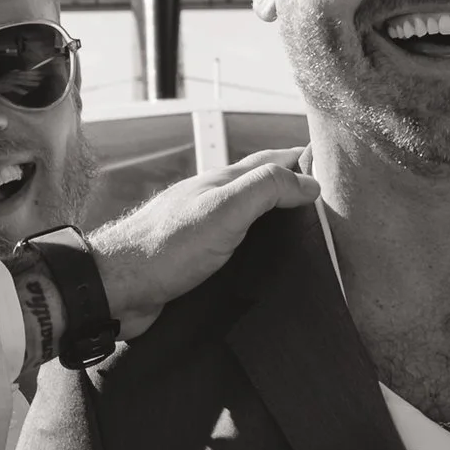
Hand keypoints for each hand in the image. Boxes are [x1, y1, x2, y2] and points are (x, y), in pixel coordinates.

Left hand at [87, 148, 318, 336]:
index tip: (333, 165)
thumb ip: (266, 190)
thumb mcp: (224, 210)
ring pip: (250, 221)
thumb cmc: (165, 247)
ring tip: (309, 236)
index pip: (271, 162)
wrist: (115, 288)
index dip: (302, 160)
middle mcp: (213, 204)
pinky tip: (269, 267)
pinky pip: (237, 251)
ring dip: (278, 223)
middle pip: (262, 189)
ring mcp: (203, 233)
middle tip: (330, 202)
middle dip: (295, 190)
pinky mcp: (196, 264)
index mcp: (221, 184)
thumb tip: (310, 183)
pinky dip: (259, 252)